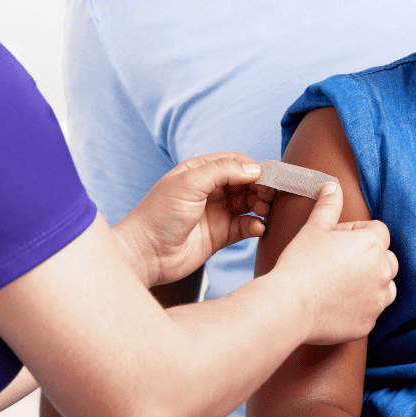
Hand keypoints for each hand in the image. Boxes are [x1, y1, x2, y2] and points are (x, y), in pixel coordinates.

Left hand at [115, 152, 269, 286]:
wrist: (146, 254)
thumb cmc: (159, 215)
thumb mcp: (189, 184)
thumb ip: (221, 171)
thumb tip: (254, 169)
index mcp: (200, 171)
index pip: (235, 163)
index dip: (253, 168)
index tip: (267, 178)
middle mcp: (210, 190)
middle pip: (246, 183)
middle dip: (261, 187)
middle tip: (269, 196)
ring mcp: (216, 213)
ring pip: (249, 204)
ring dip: (261, 206)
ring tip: (263, 211)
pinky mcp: (220, 236)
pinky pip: (245, 227)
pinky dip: (255, 226)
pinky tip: (257, 228)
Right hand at [267, 183, 397, 344]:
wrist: (290, 306)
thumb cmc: (300, 263)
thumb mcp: (313, 228)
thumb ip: (328, 205)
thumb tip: (333, 185)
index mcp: (372, 244)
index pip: (378, 231)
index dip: (356, 233)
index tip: (334, 241)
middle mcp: (382, 271)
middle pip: (385, 258)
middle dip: (367, 258)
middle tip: (335, 262)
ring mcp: (378, 300)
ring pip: (383, 285)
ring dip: (369, 282)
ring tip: (339, 283)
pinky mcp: (369, 323)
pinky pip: (371, 310)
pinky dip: (360, 306)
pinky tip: (336, 304)